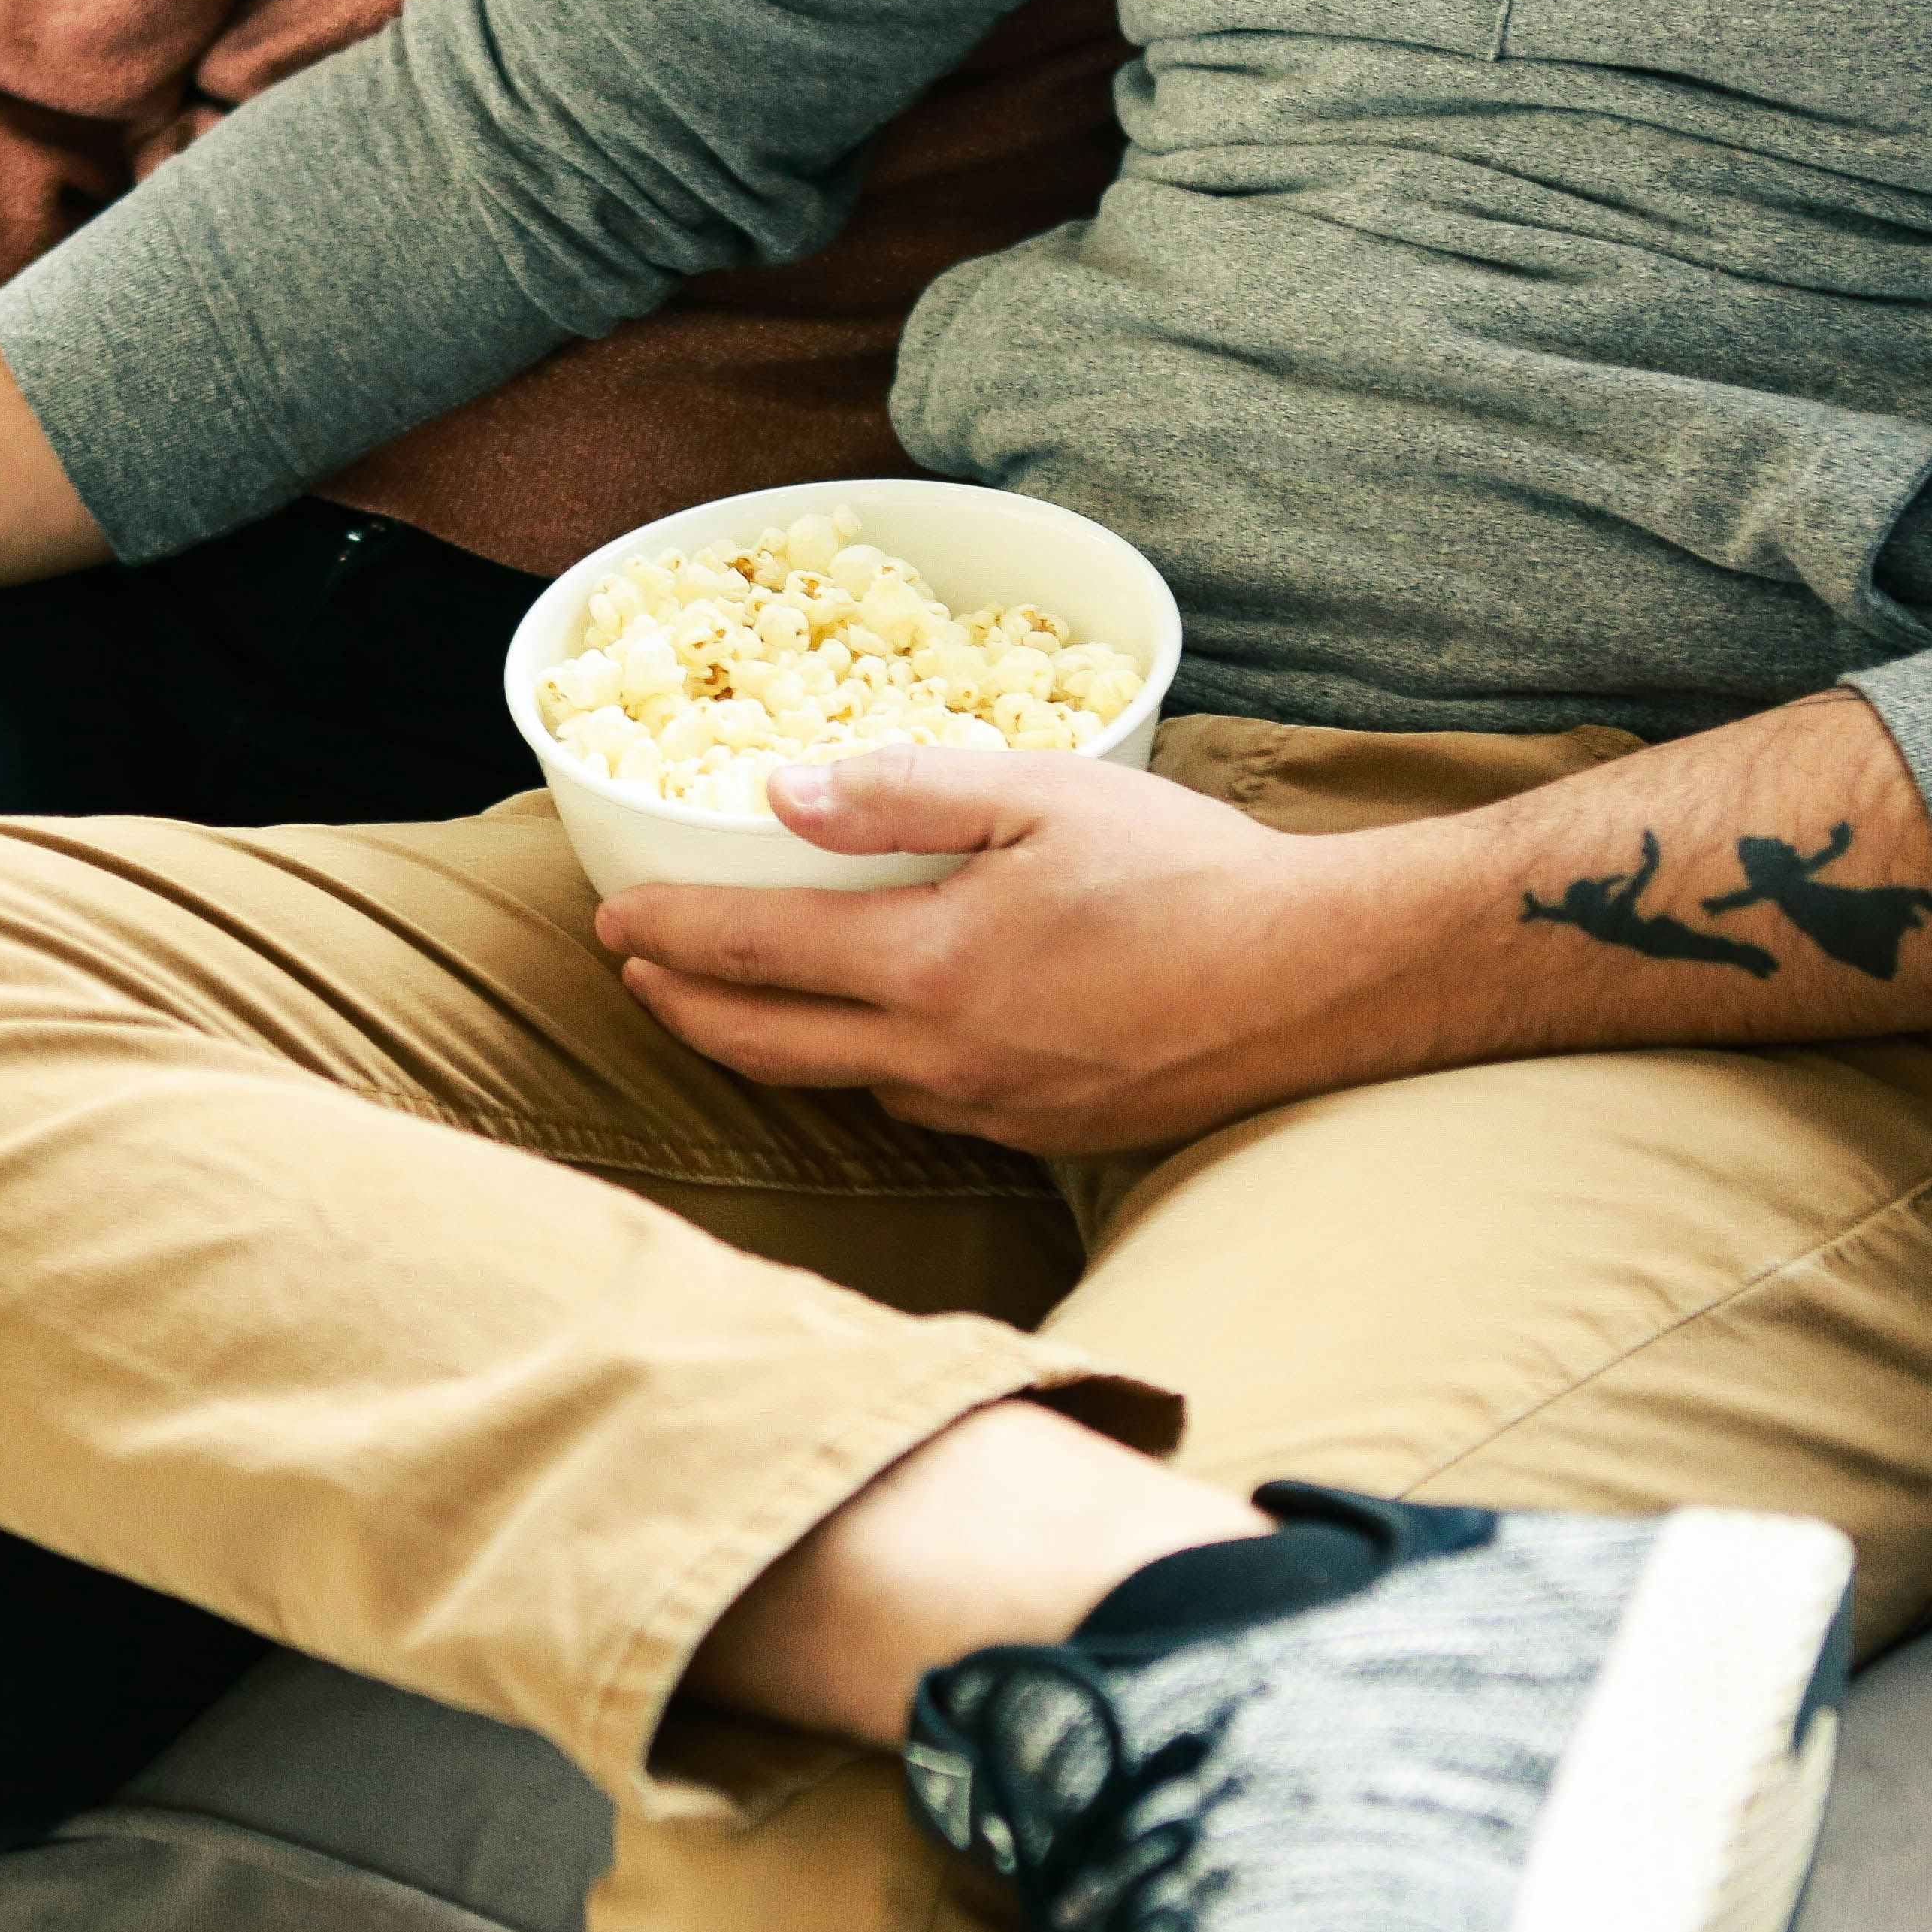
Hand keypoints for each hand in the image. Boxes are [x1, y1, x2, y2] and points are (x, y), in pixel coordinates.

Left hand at [594, 748, 1387, 1154]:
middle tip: (635, 971)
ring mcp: (991, 1111)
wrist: (1320, 981)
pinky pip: (919, 1107)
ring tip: (730, 998)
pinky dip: (863, 1070)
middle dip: (683, 1007)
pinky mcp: (1040, 1137)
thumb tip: (775, 794)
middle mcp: (942, 1058)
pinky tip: (867, 1036)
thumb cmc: (1188, 873)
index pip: (751, 954)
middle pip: (764, 1047)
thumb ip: (899, 794)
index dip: (666, 934)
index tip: (611, 918)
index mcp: (931, 966)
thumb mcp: (1042, 793)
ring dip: (767, 1046)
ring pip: (840, 1086)